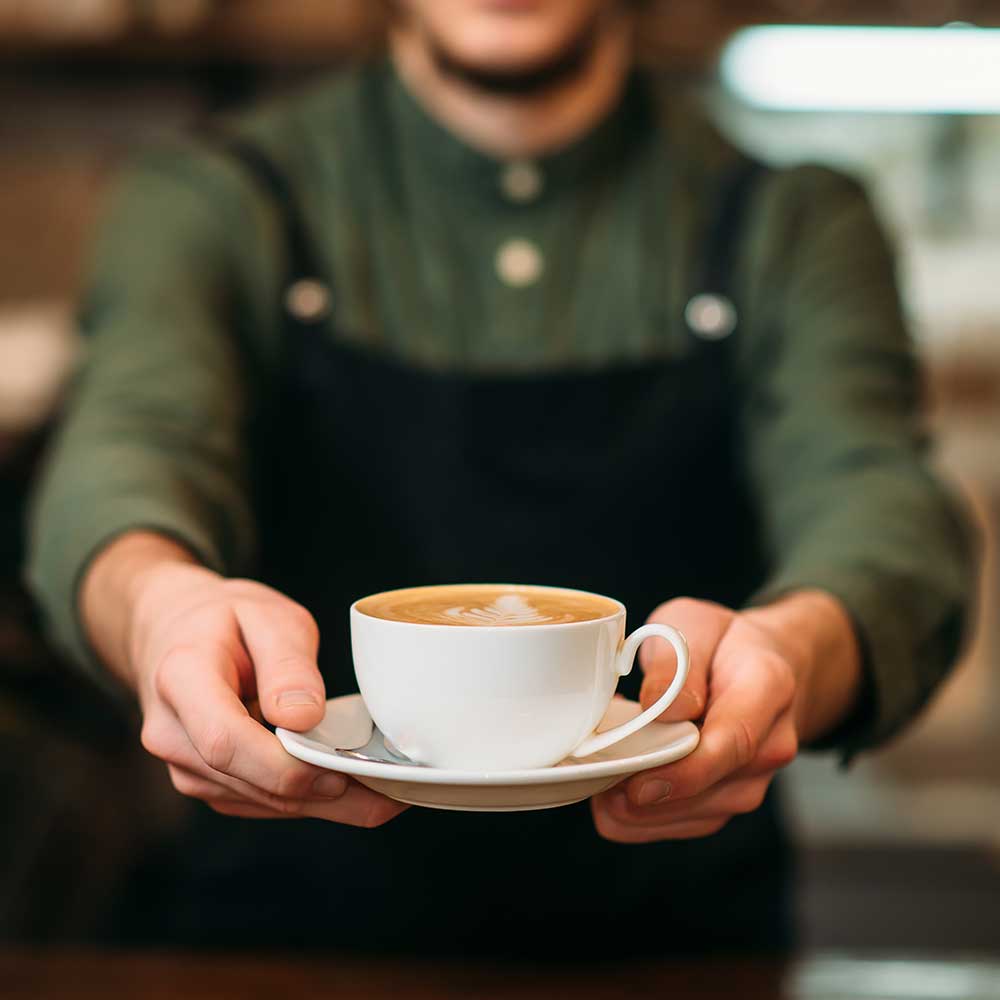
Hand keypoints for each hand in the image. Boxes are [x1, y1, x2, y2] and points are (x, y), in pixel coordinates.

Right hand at [84, 533, 406, 826]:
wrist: (175, 631)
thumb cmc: (225, 619)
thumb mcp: (265, 615)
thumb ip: (286, 663)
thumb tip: (304, 718)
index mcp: (181, 679)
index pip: (225, 741)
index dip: (284, 765)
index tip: (341, 768)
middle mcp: (173, 734)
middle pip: (249, 782)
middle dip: (324, 793)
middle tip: (393, 790)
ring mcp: (185, 766)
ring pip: (261, 801)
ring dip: (324, 804)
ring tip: (388, 791)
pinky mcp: (209, 783)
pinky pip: (262, 802)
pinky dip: (309, 799)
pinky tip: (355, 789)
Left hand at [591, 592, 859, 842]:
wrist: (761, 665)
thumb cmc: (721, 642)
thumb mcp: (693, 623)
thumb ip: (676, 661)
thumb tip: (659, 708)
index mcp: (768, 687)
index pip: (734, 741)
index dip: (686, 771)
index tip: (638, 785)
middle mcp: (771, 744)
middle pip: (711, 790)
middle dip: (647, 796)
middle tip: (592, 776)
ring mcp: (753, 780)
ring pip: (693, 817)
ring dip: (639, 809)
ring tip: (595, 775)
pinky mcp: (727, 801)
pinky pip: (682, 824)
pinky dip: (641, 816)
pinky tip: (609, 790)